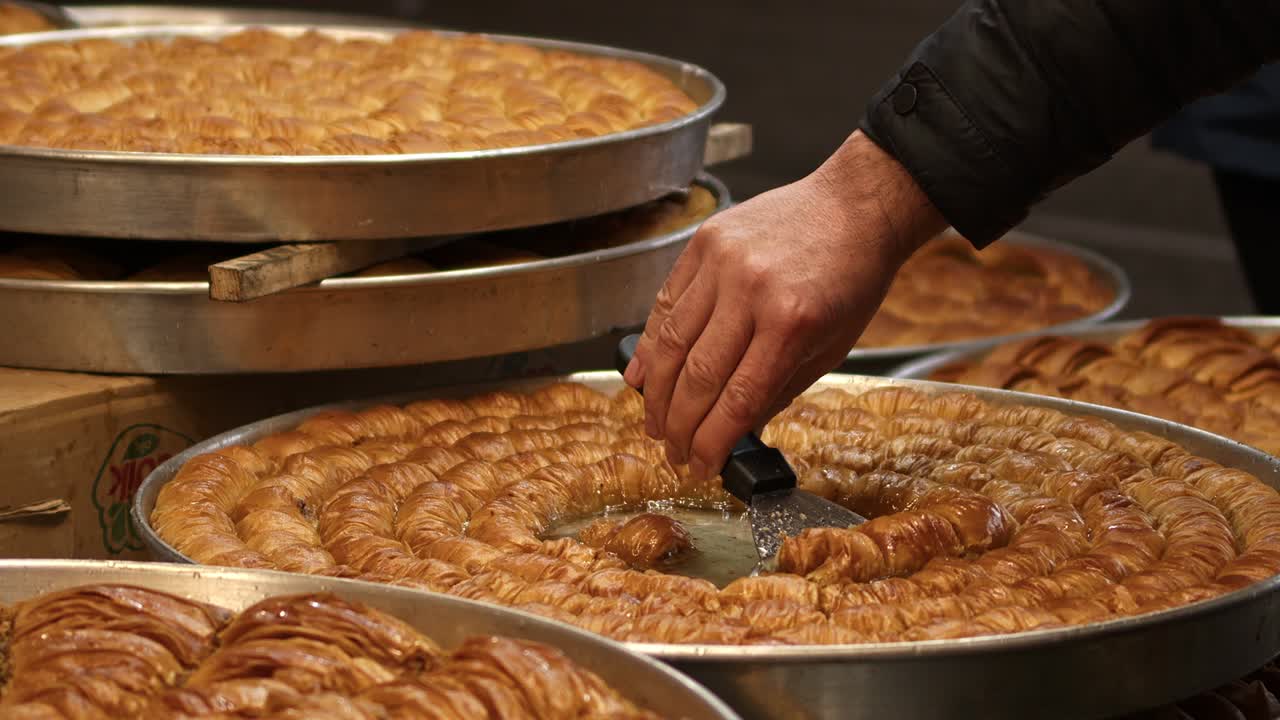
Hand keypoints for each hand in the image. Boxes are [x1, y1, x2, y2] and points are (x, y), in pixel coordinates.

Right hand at [623, 130, 945, 479]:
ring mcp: (722, 262)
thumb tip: (736, 430)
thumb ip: (778, 389)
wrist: (855, 206)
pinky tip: (641, 374)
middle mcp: (751, 290)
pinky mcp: (704, 242)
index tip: (701, 467)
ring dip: (656, 393)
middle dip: (678, 426)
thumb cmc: (851, 277)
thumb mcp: (830, 346)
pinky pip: (667, 300)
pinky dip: (648, 341)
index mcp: (791, 322)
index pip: (737, 399)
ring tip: (654, 423)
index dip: (711, 441)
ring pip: (670, 341)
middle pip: (696, 376)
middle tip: (672, 452)